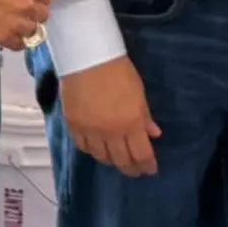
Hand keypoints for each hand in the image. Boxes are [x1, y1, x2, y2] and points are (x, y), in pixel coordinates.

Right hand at [0, 0, 46, 48]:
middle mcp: (27, 4)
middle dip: (33, 10)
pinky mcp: (4, 38)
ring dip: (25, 26)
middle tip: (18, 8)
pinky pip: (21, 44)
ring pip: (34, 30)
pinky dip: (15, 40)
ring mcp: (17, 23)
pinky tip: (6, 31)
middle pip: (43, 13)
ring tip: (12, 21)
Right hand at [60, 55, 160, 175]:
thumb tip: (153, 134)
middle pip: (122, 160)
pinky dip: (91, 150)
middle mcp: (111, 133)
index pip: (141, 154)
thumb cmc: (119, 71)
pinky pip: (83, 147)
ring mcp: (90, 131)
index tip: (150, 169)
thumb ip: (145, 116)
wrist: (88, 56)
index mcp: (131, 124)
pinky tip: (96, 148)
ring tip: (116, 158)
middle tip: (135, 170)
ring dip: (111, 160)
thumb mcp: (139, 93)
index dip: (147, 165)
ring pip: (101, 157)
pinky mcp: (73, 125)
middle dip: (131, 168)